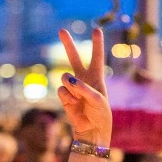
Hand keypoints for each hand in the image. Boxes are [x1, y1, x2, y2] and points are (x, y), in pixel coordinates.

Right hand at [57, 28, 111, 144]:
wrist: (92, 131)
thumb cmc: (100, 115)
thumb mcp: (98, 100)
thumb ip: (83, 87)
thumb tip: (66, 79)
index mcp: (96, 77)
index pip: (96, 57)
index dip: (96, 43)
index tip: (96, 29)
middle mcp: (83, 80)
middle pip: (74, 58)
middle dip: (68, 44)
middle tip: (61, 30)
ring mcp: (72, 88)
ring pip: (65, 77)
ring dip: (71, 85)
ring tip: (79, 96)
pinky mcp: (64, 97)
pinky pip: (62, 90)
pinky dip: (68, 97)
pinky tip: (74, 104)